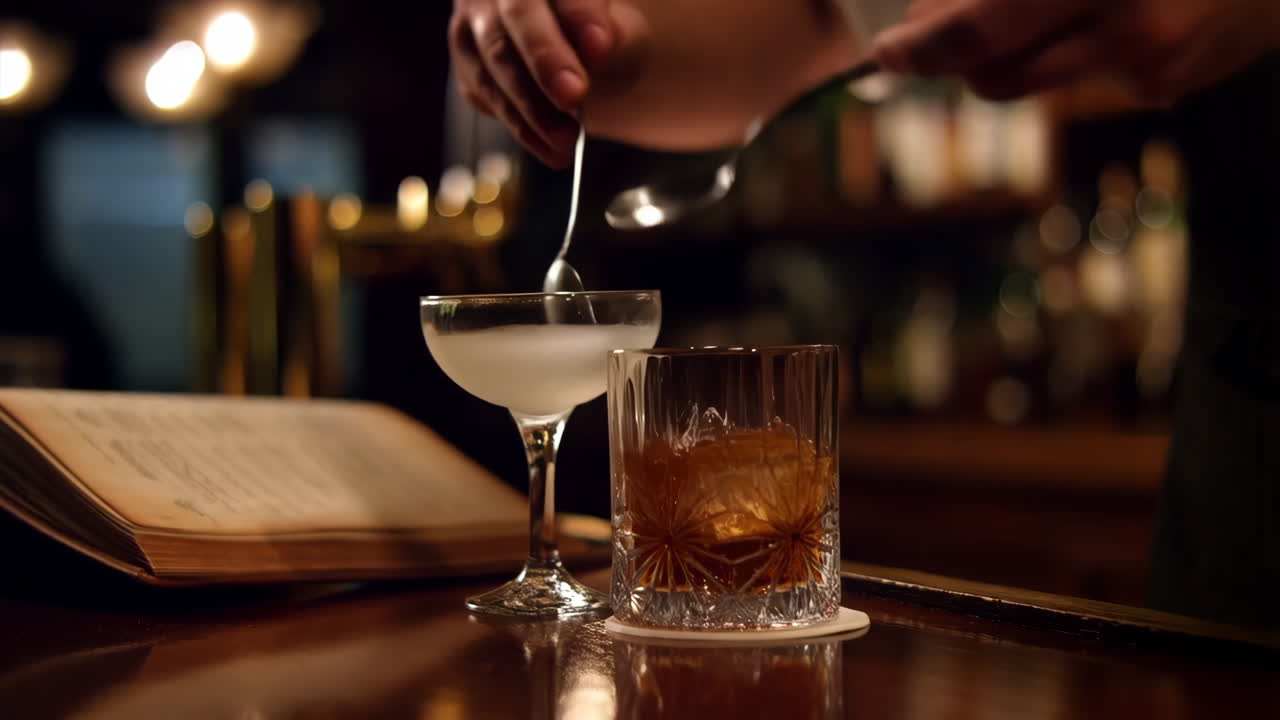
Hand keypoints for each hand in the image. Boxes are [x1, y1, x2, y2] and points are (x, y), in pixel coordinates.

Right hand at [449, 0, 614, 166]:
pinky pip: (489, 99)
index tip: (602, 47)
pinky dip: (523, 128)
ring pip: (495, 63)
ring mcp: (475, 23)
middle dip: (546, 59)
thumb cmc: (594, 32)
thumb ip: (613, 32)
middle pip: (518, 17)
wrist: (567, 51)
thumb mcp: (618, 27)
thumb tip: (599, 48)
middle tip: (574, 94)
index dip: (580, 16)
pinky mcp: (468, 65)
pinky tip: (552, 149)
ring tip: (569, 139)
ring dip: (533, 107)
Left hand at [871, 0, 1279, 102]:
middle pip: (992, 75)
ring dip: (999, 58)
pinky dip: (1072, 47)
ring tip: (1007, 13)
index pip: (979, 26)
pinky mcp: (1170, 80)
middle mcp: (1126, 15)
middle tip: (912, 44)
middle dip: (943, 60)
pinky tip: (1101, 9)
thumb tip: (938, 9)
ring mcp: (1152, 56)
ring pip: (1029, 82)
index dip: (922, 43)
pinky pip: (1085, 76)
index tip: (888, 49)